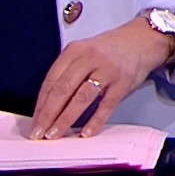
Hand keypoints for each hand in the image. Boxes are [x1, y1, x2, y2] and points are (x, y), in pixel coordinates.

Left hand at [31, 18, 169, 139]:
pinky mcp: (123, 82)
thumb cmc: (108, 51)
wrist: (140, 40)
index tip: (34, 122)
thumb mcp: (83, 52)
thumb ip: (67, 73)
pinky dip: (95, 121)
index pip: (51, 80)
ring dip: (66, 119)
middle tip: (39, 133)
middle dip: (48, 114)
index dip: (40, 104)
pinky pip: (106, 105)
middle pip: (63, 89)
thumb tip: (47, 106)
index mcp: (74, 51)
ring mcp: (107, 70)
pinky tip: (85, 132)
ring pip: (82, 98)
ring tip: (56, 134)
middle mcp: (89, 58)